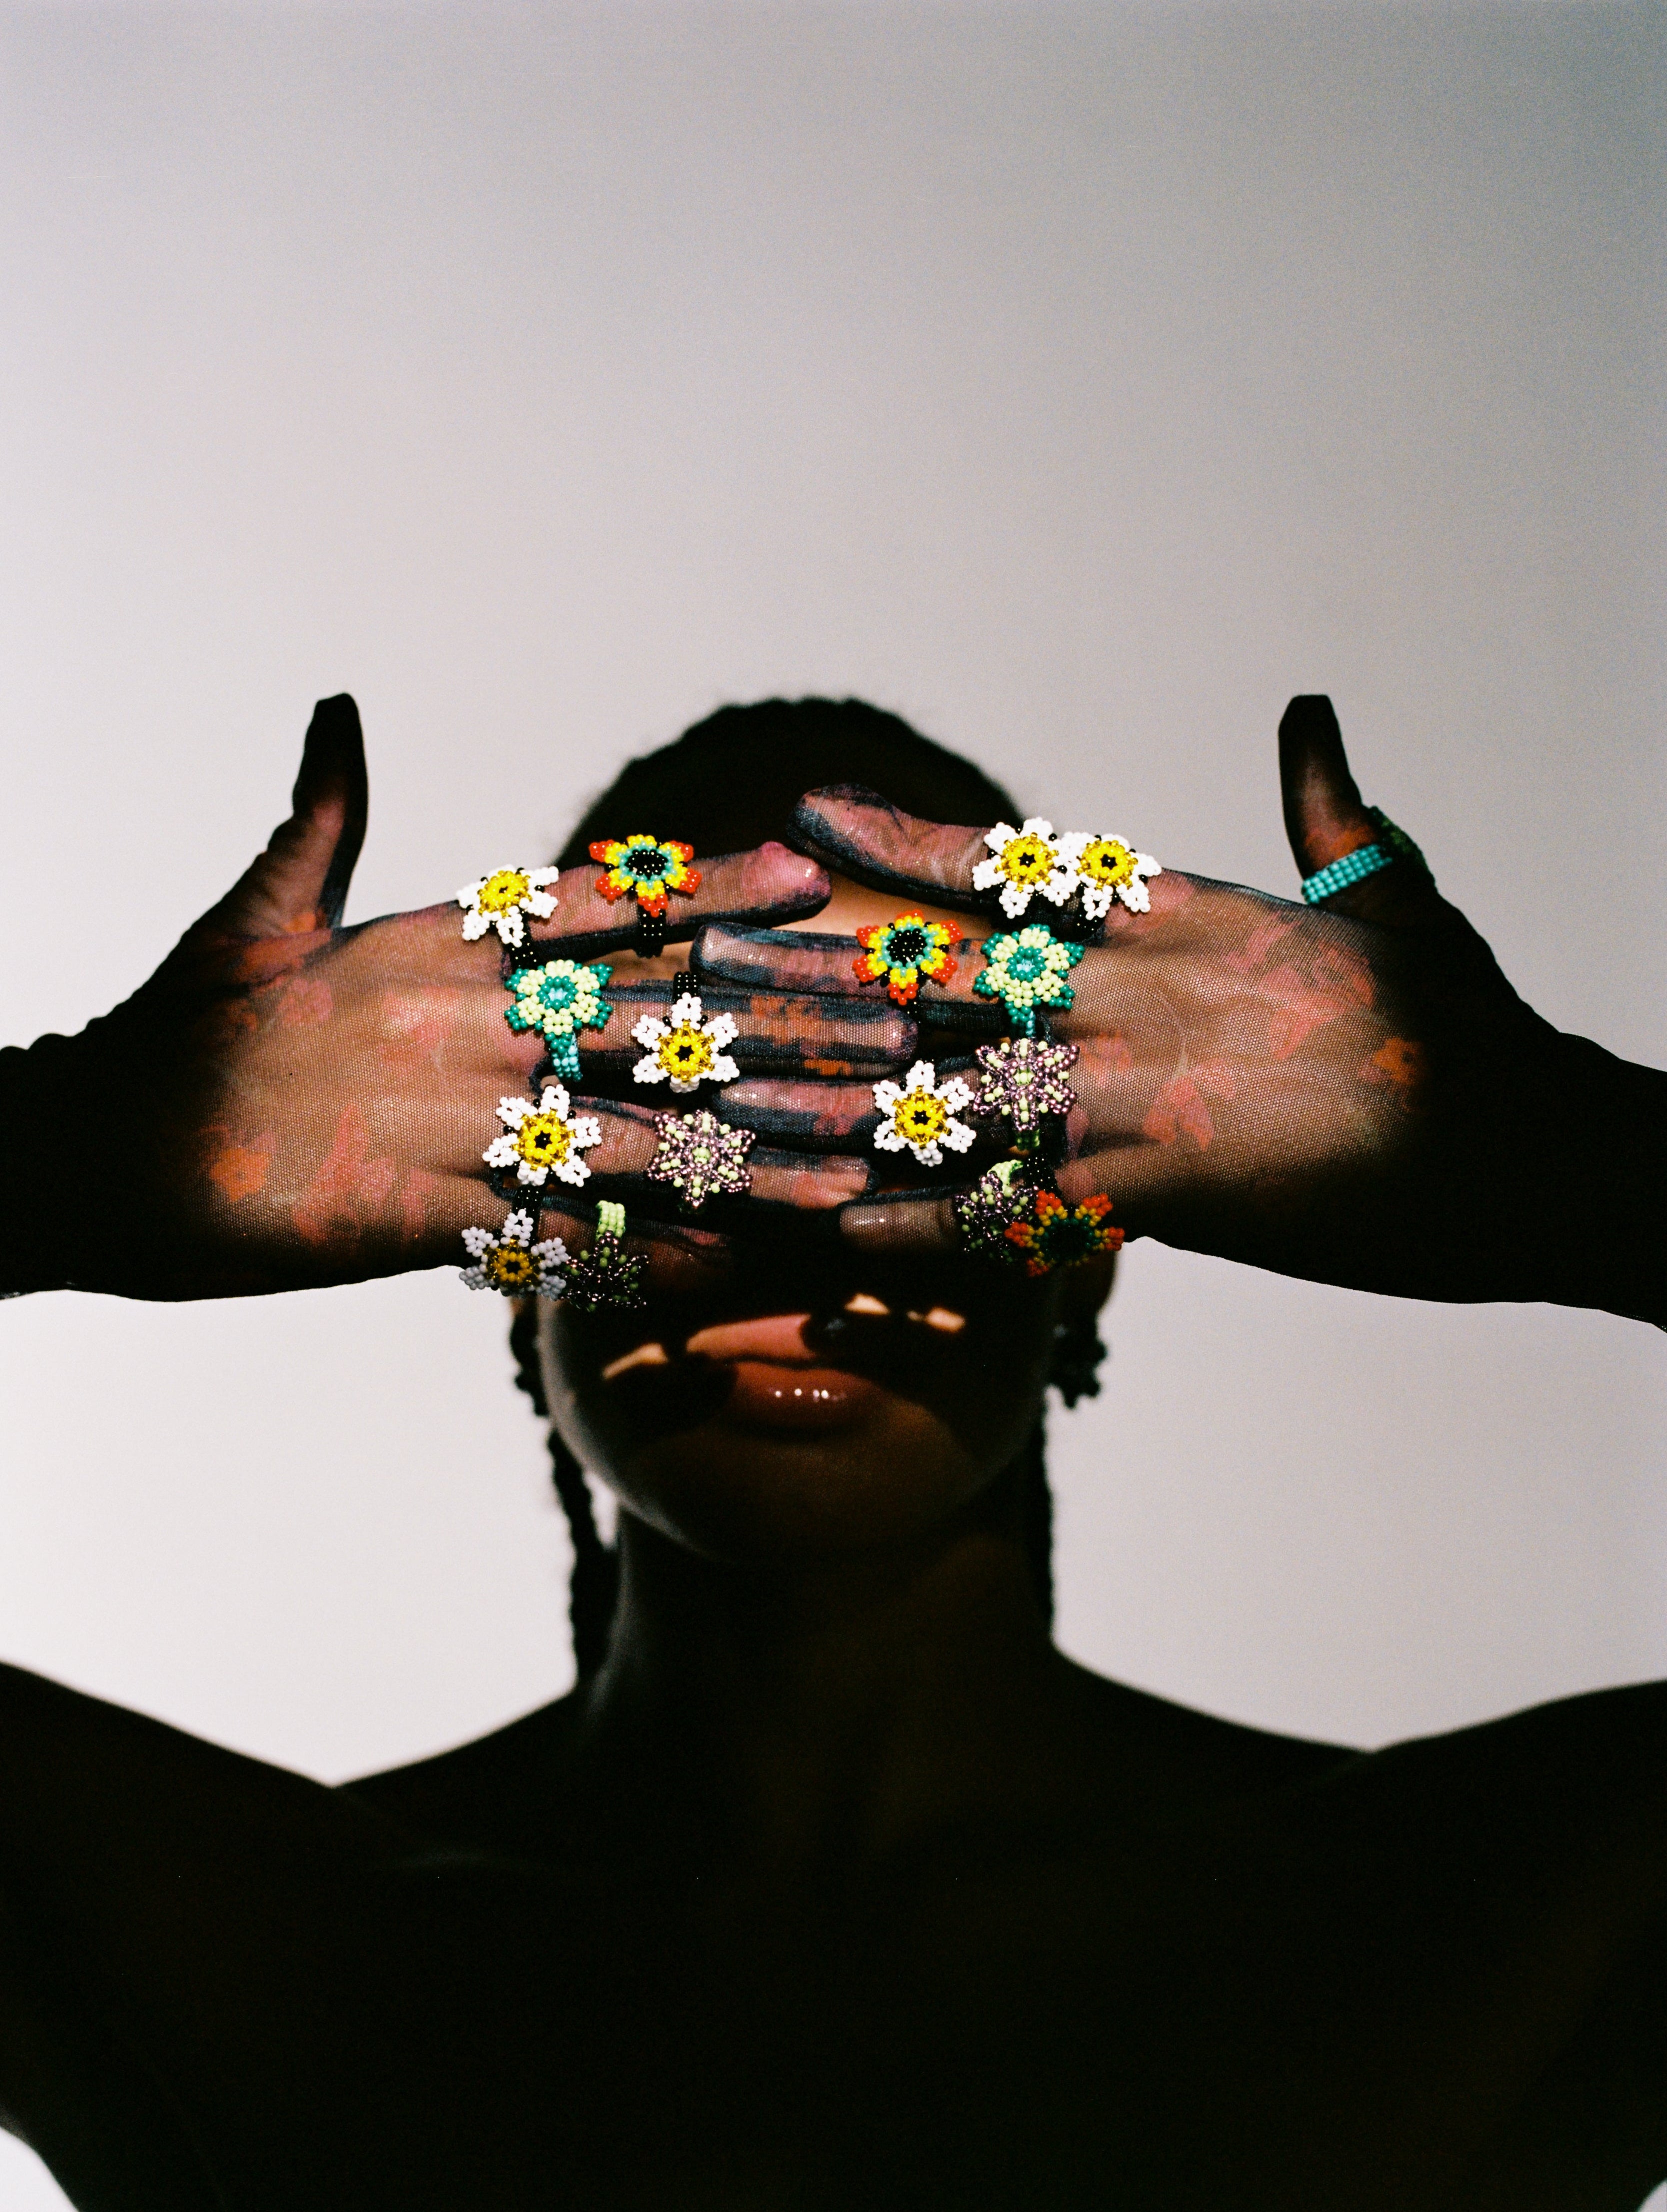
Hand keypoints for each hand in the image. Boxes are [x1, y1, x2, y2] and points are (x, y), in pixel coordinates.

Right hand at [0, 697, 906, 1299]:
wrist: (97, 1150)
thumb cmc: (179, 1029)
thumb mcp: (258, 910)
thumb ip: (321, 813)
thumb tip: (334, 707)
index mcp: (432, 946)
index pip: (593, 907)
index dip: (706, 893)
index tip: (808, 882)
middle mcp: (459, 1025)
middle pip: (651, 1018)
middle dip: (780, 1023)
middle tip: (901, 1024)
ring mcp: (446, 1124)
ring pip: (634, 1131)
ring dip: (758, 1146)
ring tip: (867, 1160)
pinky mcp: (422, 1220)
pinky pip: (561, 1236)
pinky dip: (655, 1247)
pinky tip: (749, 1262)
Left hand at [693, 699, 1664, 1323]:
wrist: (1539, 1150)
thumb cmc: (1470, 1030)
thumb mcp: (1394, 900)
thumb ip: (1331, 809)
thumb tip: (1314, 713)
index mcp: (1194, 921)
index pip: (1023, 870)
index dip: (908, 846)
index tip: (809, 819)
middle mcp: (1152, 994)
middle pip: (956, 967)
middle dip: (830, 963)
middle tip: (707, 951)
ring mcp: (1156, 1092)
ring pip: (960, 1081)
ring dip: (841, 1090)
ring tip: (722, 1092)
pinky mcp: (1175, 1194)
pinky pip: (1020, 1210)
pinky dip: (927, 1223)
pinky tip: (835, 1230)